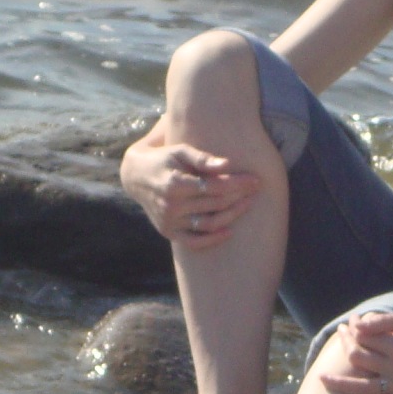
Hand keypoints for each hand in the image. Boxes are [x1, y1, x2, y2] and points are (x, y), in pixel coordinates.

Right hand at [120, 139, 259, 252]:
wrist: (136, 177)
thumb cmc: (164, 158)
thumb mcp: (180, 151)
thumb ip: (202, 158)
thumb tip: (227, 164)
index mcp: (175, 184)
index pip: (214, 187)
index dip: (237, 184)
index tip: (255, 180)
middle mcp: (171, 205)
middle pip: (215, 204)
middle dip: (239, 197)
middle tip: (256, 190)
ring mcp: (169, 221)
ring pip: (208, 224)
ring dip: (231, 216)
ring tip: (247, 204)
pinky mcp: (168, 232)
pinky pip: (193, 242)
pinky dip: (212, 239)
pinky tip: (229, 231)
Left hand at [319, 311, 392, 393]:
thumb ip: (383, 322)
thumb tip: (358, 325)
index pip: (364, 339)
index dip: (353, 330)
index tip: (350, 323)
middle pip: (359, 359)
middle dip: (346, 345)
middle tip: (340, 334)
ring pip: (365, 388)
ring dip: (342, 384)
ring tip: (322, 379)